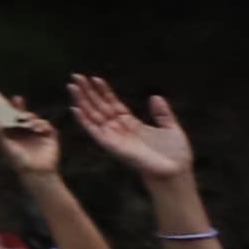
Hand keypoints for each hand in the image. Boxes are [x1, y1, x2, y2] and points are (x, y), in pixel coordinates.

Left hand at [0, 99, 61, 177]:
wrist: (36, 173)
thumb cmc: (18, 162)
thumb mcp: (5, 147)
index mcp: (14, 132)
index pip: (11, 117)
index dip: (9, 107)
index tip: (5, 99)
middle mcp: (25, 131)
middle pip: (23, 115)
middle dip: (20, 107)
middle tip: (17, 100)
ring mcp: (38, 133)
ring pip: (35, 118)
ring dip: (31, 117)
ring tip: (27, 121)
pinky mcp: (49, 137)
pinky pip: (47, 126)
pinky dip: (43, 124)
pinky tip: (38, 128)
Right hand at [68, 76, 192, 181]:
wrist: (176, 172)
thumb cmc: (176, 155)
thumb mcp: (171, 129)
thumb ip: (162, 113)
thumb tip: (155, 96)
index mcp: (132, 124)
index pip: (113, 104)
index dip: (104, 92)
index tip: (95, 78)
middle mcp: (120, 130)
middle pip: (99, 107)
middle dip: (87, 92)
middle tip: (76, 76)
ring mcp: (114, 137)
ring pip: (93, 115)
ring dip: (81, 100)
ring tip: (72, 85)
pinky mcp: (111, 146)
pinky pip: (93, 131)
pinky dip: (83, 120)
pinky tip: (74, 108)